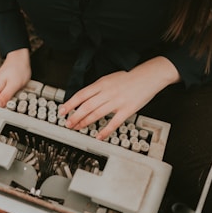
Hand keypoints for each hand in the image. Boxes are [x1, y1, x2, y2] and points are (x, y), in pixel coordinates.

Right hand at [0, 48, 30, 105]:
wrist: (19, 58)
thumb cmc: (18, 68)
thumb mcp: (14, 84)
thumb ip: (5, 96)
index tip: (6, 112)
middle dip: (3, 107)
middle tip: (14, 104)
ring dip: (7, 102)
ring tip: (15, 97)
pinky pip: (1, 96)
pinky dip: (8, 98)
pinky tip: (14, 94)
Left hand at [59, 57, 179, 139]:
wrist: (149, 76)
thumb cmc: (129, 78)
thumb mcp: (110, 78)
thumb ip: (98, 88)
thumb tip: (84, 98)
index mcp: (102, 83)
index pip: (81, 94)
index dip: (70, 104)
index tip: (62, 111)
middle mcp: (107, 92)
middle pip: (86, 106)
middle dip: (75, 116)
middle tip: (68, 123)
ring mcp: (117, 101)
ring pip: (96, 114)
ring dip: (85, 122)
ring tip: (78, 128)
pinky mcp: (127, 110)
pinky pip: (114, 123)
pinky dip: (105, 131)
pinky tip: (99, 136)